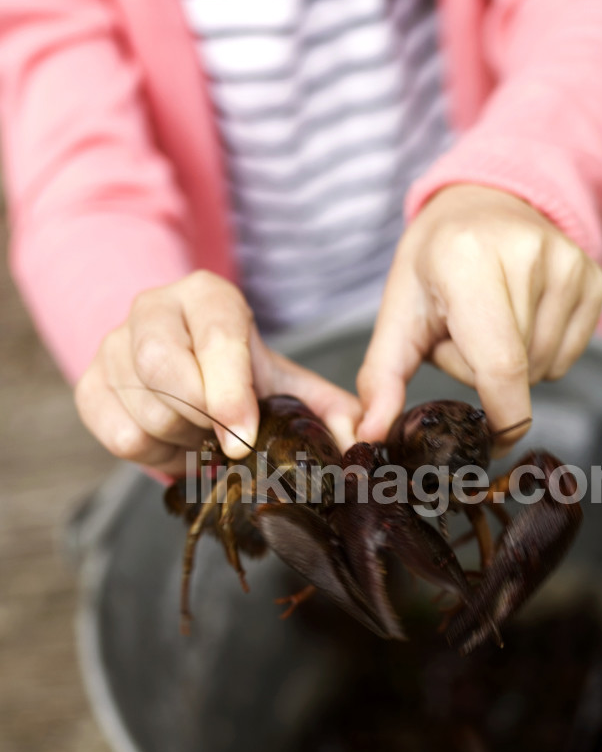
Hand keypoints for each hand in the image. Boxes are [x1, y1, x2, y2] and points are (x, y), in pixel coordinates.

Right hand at [75, 271, 360, 474]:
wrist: (181, 360)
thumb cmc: (240, 374)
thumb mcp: (286, 382)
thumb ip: (327, 411)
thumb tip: (362, 445)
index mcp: (207, 296)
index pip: (216, 339)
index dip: (230, 394)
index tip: (244, 439)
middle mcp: (153, 308)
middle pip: (164, 372)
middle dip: (201, 420)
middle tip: (229, 440)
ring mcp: (112, 343)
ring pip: (142, 411)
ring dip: (182, 442)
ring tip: (206, 439)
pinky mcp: (89, 384)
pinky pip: (117, 436)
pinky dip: (154, 455)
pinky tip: (178, 445)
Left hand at [357, 185, 601, 446]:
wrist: (483, 204)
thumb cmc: (435, 263)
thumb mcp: (398, 313)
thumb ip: (382, 378)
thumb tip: (370, 435)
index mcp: (469, 262)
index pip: (501, 366)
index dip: (500, 417)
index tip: (488, 439)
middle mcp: (527, 255)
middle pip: (520, 373)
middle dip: (487, 377)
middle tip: (465, 336)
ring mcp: (569, 264)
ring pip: (546, 368)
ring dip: (515, 366)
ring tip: (491, 323)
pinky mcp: (593, 278)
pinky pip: (569, 356)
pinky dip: (543, 354)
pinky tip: (521, 318)